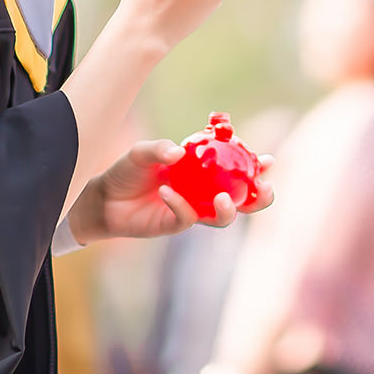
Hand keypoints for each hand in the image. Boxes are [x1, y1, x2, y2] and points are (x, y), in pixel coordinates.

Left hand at [67, 140, 275, 242]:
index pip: (237, 169)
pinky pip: (187, 218)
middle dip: (260, 197)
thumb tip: (179, 152)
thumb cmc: (128, 171)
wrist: (104, 198)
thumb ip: (160, 149)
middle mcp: (204, 192)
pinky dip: (181, 205)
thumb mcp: (142, 153)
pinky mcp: (175, 225)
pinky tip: (168, 192)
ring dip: (230, 209)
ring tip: (225, 199)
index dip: (257, 167)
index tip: (268, 160)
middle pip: (243, 200)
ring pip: (222, 217)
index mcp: (204, 171)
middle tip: (264, 188)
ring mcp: (192, 210)